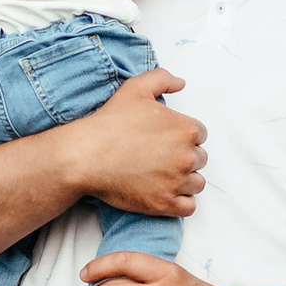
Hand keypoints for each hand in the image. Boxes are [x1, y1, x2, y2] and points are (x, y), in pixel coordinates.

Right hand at [65, 69, 205, 218]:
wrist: (86, 156)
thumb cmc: (109, 123)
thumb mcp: (135, 88)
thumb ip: (163, 78)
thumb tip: (181, 84)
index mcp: (185, 129)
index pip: (200, 135)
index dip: (182, 137)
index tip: (166, 141)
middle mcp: (186, 156)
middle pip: (199, 159)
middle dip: (184, 158)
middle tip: (160, 157)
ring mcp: (177, 183)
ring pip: (196, 183)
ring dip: (184, 180)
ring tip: (162, 176)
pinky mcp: (165, 204)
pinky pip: (189, 207)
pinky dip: (181, 202)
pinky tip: (164, 193)